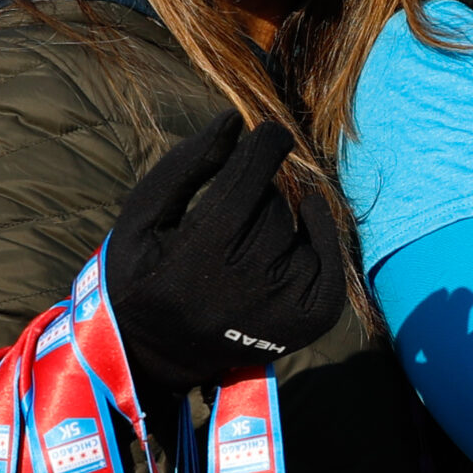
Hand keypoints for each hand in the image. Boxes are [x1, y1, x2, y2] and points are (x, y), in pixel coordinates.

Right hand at [105, 112, 349, 393]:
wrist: (154, 352)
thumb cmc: (144, 270)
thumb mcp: (143, 215)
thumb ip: (185, 166)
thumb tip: (233, 120)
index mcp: (192, 261)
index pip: (245, 184)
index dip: (263, 147)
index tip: (268, 132)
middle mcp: (239, 291)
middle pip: (271, 207)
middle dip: (259, 190)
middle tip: (235, 203)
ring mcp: (275, 314)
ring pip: (297, 233)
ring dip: (280, 219)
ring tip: (247, 234)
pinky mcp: (301, 327)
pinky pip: (329, 267)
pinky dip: (323, 238)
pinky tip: (307, 218)